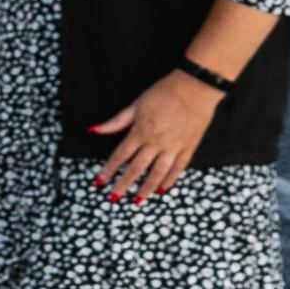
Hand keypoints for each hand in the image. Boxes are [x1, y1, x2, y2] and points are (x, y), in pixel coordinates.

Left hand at [89, 71, 222, 204]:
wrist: (195, 87)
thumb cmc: (163, 93)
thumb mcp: (136, 105)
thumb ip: (116, 121)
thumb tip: (94, 130)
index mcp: (141, 132)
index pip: (121, 156)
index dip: (108, 170)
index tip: (99, 182)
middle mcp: (156, 143)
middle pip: (137, 168)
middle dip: (124, 184)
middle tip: (114, 198)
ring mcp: (174, 147)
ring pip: (158, 173)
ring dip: (146, 188)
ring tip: (137, 201)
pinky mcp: (189, 147)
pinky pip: (179, 168)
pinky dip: (170, 180)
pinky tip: (163, 189)